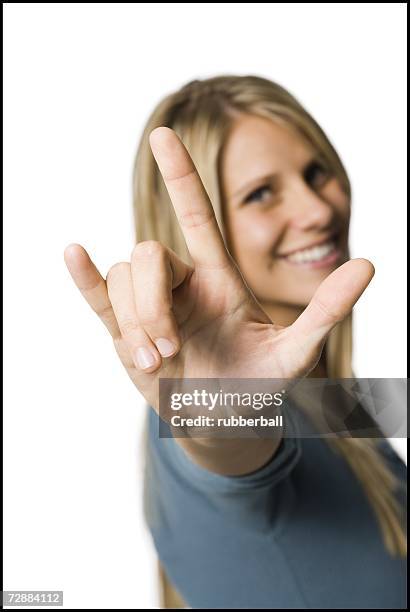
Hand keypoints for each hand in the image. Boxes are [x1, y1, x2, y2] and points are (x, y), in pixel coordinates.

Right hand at [64, 127, 374, 418]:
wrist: (225, 420)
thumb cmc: (260, 382)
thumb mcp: (297, 351)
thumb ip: (327, 309)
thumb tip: (370, 264)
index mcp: (219, 278)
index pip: (196, 217)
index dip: (180, 175)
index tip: (162, 134)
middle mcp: (182, 284)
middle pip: (148, 256)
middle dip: (152, 303)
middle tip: (171, 349)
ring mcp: (151, 306)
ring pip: (125, 282)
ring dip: (136, 323)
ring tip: (157, 363)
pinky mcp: (124, 332)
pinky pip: (100, 297)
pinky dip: (84, 278)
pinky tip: (73, 253)